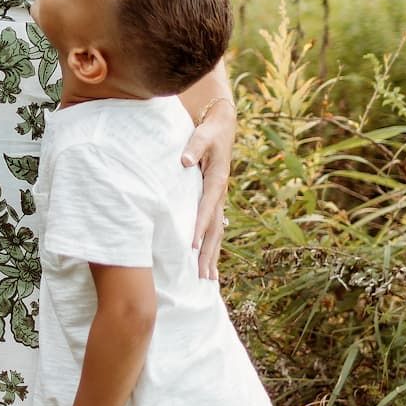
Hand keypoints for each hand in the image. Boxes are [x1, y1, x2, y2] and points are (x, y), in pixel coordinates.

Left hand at [182, 98, 234, 279]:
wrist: (222, 126)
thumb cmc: (209, 131)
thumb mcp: (202, 135)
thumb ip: (193, 146)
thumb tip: (183, 160)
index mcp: (217, 181)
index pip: (206, 209)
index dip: (199, 227)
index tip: (192, 246)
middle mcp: (220, 194)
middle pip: (215, 229)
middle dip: (209, 253)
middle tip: (203, 277)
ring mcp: (219, 200)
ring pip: (216, 233)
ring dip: (212, 256)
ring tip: (208, 280)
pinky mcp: (214, 201)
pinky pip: (214, 228)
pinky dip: (211, 246)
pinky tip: (208, 263)